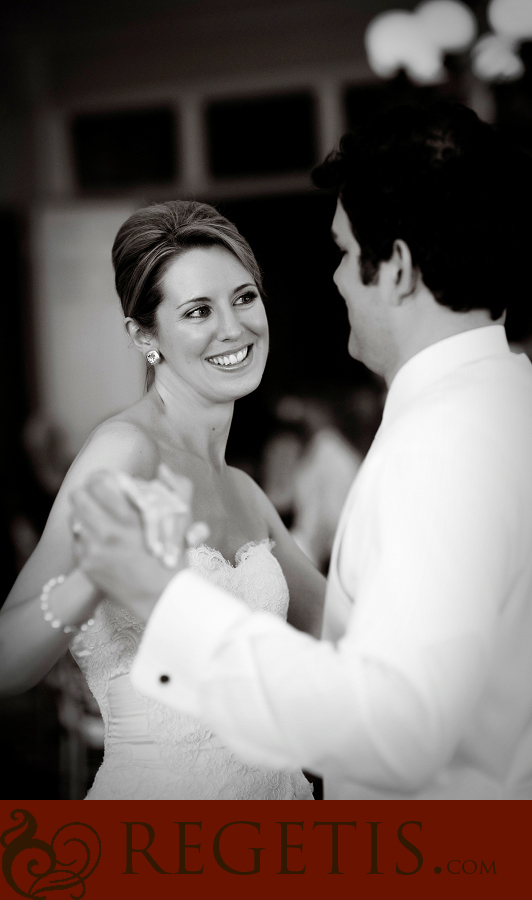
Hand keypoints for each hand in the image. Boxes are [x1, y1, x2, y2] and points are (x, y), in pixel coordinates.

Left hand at [70, 468, 192, 620]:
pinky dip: (85, 536)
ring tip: (94, 515)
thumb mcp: (182, 519)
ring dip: (84, 514)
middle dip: (86, 493)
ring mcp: (94, 549)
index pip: (98, 481)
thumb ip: (177, 488)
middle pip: (78, 495)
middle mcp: (107, 531)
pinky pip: (77, 539)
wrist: (160, 597)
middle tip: (94, 496)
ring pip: (74, 517)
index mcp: (129, 516)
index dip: (101, 478)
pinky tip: (97, 538)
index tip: (107, 483)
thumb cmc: (172, 556)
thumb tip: (162, 469)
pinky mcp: (87, 564)